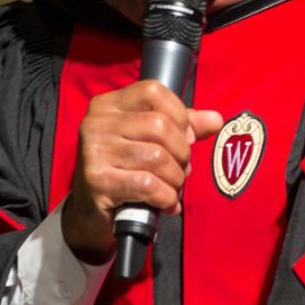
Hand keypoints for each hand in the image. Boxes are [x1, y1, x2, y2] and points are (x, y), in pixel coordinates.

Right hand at [61, 80, 222, 263]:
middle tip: (181, 170)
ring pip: (157, 157)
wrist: (89, 213)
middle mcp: (97, 122)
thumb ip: (181, 127)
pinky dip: (165, 197)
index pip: (154, 91)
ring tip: (172, 188)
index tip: (185, 137)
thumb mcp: (149, 142)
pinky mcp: (97, 180)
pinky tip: (165, 203)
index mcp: (108, 105)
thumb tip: (215, 119)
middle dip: (181, 153)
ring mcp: (94, 150)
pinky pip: (147, 184)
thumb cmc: (122, 171)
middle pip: (160, 126)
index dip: (179, 115)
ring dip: (175, 179)